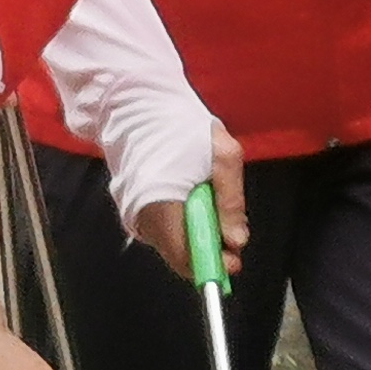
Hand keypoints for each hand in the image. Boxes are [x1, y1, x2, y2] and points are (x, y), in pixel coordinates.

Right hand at [128, 123, 247, 277]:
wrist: (138, 105)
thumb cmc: (181, 124)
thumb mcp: (223, 155)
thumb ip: (231, 201)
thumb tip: (237, 241)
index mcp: (160, 202)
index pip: (183, 256)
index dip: (211, 264)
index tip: (234, 259)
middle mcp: (141, 215)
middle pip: (178, 255)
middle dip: (208, 250)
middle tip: (231, 233)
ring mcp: (134, 214)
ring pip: (172, 243)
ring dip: (197, 234)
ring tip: (212, 203)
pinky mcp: (134, 209)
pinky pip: (164, 229)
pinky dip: (183, 223)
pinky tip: (194, 200)